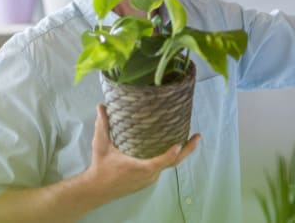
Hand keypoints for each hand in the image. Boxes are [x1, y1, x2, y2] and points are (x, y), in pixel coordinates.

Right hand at [85, 104, 199, 201]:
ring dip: (179, 153)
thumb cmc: (101, 166)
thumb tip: (101, 106)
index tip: (180, 144)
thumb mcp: (101, 145)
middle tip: (197, 136)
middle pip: (172, 163)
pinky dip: (170, 157)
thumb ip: (102, 125)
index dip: (171, 154)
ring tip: (188, 136)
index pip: (160, 162)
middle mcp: (149, 175)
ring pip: (168, 165)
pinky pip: (162, 167)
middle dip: (187, 150)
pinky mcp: (148, 180)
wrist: (97, 189)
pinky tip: (172, 146)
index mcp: (140, 167)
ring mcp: (150, 179)